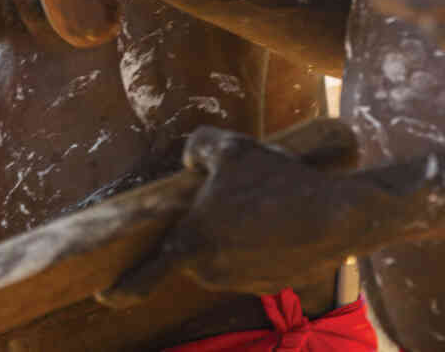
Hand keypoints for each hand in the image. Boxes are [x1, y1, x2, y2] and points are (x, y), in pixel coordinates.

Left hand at [97, 127, 382, 306]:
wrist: (338, 216)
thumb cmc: (277, 181)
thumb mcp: (230, 147)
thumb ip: (197, 148)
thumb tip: (190, 164)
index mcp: (191, 243)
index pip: (147, 274)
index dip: (124, 286)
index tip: (106, 296)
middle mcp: (211, 270)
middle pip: (194, 247)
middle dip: (207, 225)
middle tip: (235, 194)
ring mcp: (241, 282)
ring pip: (225, 253)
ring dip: (235, 233)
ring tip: (265, 203)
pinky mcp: (270, 285)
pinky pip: (253, 260)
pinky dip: (261, 243)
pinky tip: (283, 219)